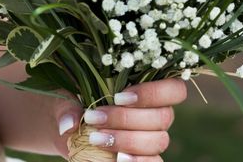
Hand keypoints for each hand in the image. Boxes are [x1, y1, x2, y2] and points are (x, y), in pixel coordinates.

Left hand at [53, 79, 187, 160]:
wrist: (67, 129)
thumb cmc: (73, 104)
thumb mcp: (66, 98)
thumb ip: (68, 106)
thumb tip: (70, 124)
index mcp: (148, 88)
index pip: (175, 89)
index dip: (153, 93)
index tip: (119, 97)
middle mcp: (157, 114)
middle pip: (163, 117)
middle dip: (127, 118)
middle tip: (95, 118)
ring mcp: (152, 138)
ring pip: (158, 141)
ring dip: (127, 140)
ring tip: (96, 139)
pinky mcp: (144, 158)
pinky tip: (119, 160)